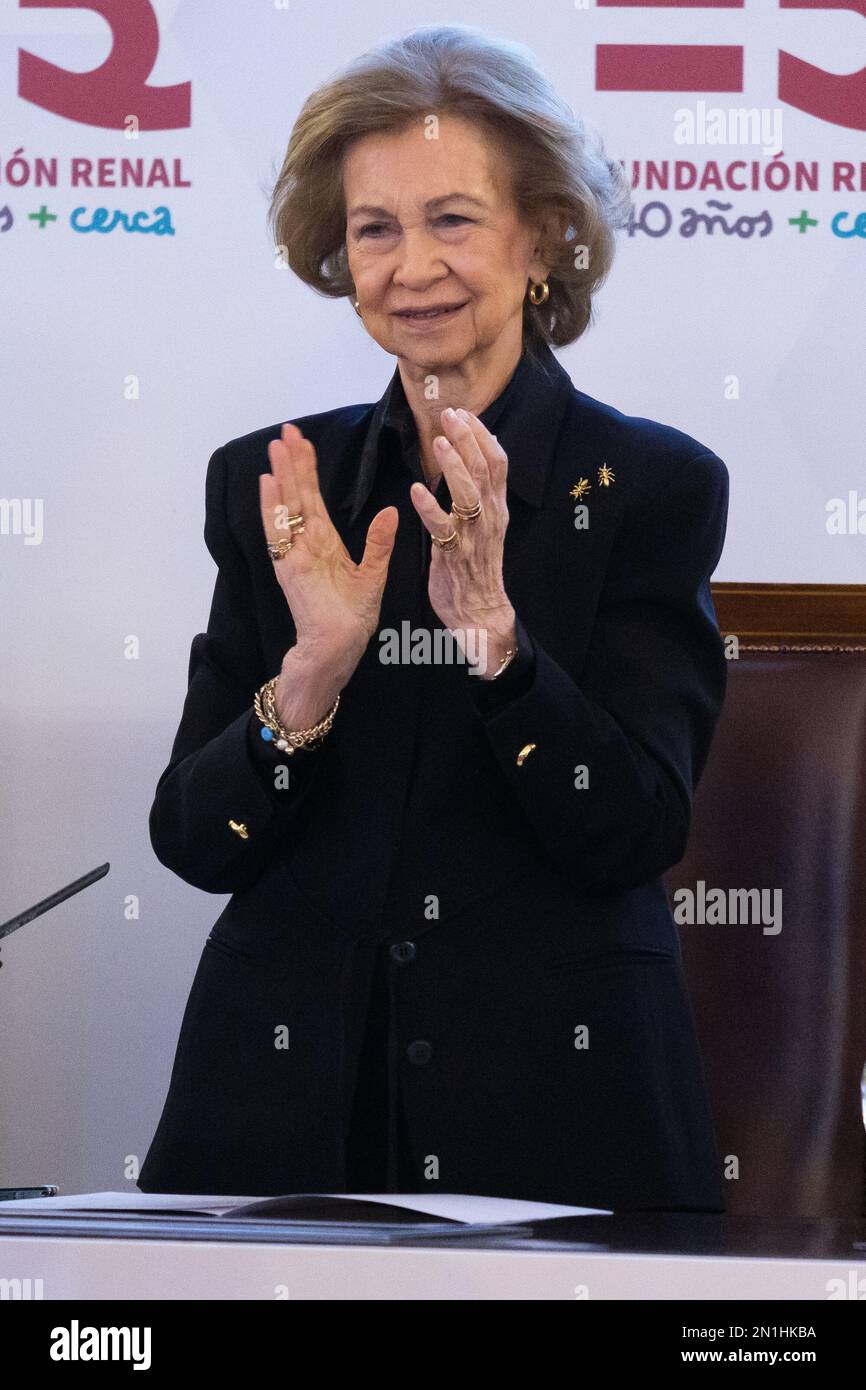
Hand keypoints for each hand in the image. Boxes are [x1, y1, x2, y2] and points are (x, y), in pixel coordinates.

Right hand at [260, 423, 398, 692]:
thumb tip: (390, 510)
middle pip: (297, 494)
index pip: (314, 497)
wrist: (339, 648)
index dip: (308, 469)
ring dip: (279, 476)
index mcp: (324, 543)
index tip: (303, 441)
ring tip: (275, 446)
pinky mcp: (288, 567)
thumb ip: (378, 542)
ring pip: (285, 507)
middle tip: (286, 429)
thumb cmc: (353, 618)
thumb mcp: (373, 574)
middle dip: (292, 462)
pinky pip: (277, 532)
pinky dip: (271, 508)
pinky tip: (267, 483)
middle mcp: (306, 544)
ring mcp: (294, 554)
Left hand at [409, 407, 515, 675]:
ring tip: (439, 443)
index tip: (464, 413)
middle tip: (450, 415)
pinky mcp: (453, 555)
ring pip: (469, 494)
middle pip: (485, 470)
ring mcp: (473, 536)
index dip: (482, 435)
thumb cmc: (476, 566)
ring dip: (454, 467)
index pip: (498, 462)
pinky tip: (416, 491)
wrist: (479, 612)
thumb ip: (478, 493)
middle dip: (468, 439)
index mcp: (497, 507)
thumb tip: (468, 458)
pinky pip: (442, 528)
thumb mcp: (484, 524)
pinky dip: (429, 507)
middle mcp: (489, 517)